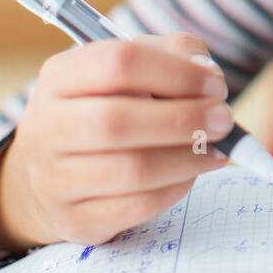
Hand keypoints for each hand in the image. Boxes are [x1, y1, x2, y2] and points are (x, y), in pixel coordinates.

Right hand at [0, 33, 234, 251]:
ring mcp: (54, 179)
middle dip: (184, 119)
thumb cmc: (108, 107)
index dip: (177, 73)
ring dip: (188, 159)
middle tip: (224, 120)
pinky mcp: (76, 219)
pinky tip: (192, 174)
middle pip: (117, 121)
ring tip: (218, 150)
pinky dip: (176, 189)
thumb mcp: (133, 69)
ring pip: (131, 170)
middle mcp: (48, 126)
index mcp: (61, 76)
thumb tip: (207, 72)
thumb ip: (175, 53)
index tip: (215, 85)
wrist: (51, 173)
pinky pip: (137, 206)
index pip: (119, 63)